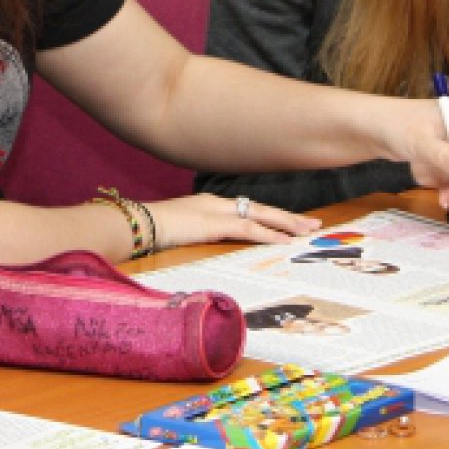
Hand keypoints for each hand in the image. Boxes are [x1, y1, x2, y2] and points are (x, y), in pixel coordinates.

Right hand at [146, 194, 320, 249]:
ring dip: (286, 225)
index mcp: (209, 205)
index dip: (272, 216)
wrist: (135, 223)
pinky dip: (269, 235)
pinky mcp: (214, 224)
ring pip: (261, 217)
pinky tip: (285, 241)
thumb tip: (200, 244)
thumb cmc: (149, 230)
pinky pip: (248, 230)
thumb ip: (193, 234)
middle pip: (261, 209)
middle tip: (313, 224)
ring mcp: (216, 212)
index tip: (291, 222)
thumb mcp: (177, 231)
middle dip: (288, 217)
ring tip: (308, 231)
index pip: (248, 209)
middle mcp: (217, 204)